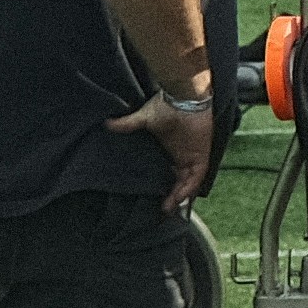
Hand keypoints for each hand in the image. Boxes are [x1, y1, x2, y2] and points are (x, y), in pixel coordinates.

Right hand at [113, 86, 217, 203]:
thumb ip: (127, 124)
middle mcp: (181, 156)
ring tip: (169, 209)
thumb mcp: (143, 119)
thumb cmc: (166, 106)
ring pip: (188, 183)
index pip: (166, 173)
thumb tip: (107, 124)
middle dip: (171, 197)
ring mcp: (192, 156)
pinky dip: (190, 188)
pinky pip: (197, 177)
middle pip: (178, 181)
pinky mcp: (201, 155)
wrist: (183, 97)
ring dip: (180, 196)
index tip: (152, 198)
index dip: (162, 186)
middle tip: (161, 211)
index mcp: (169, 150)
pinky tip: (182, 198)